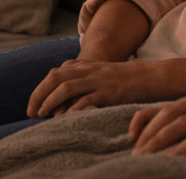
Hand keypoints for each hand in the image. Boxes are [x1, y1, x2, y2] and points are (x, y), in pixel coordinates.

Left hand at [27, 58, 170, 117]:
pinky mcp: (109, 92)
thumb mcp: (104, 74)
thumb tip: (66, 97)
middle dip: (39, 94)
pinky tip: (65, 119)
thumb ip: (86, 78)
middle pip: (56, 77)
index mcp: (89, 65)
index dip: (41, 88)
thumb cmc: (129, 80)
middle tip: (31, 111)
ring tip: (42, 114)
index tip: (34, 104)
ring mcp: (100, 80)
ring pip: (66, 87)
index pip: (57, 72)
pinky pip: (85, 100)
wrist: (154, 76)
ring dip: (49, 101)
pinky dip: (71, 110)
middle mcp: (91, 70)